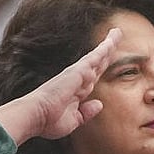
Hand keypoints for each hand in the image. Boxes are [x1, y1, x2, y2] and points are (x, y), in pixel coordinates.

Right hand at [0, 28, 121, 145]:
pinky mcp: (78, 70)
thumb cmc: (48, 121)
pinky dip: (105, 48)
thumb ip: (86, 113)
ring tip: (117, 32)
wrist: (35, 114)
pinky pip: (96, 57)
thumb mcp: (73, 120)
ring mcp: (77, 73)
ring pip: (98, 56)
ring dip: (109, 44)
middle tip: (115, 36)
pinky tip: (112, 40)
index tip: (107, 60)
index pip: (92, 77)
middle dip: (107, 51)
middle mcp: (77, 80)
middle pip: (97, 63)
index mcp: (76, 92)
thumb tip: (99, 104)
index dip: (101, 68)